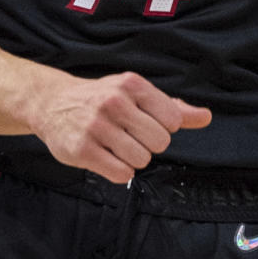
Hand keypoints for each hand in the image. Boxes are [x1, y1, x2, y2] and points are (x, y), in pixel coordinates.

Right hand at [27, 70, 211, 182]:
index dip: (163, 127)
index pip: (173, 120)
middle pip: (160, 142)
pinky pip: (121, 173)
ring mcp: (96, 126)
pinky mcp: (82, 150)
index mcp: (131, 84)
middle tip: (130, 137)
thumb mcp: (136, 94)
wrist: (51, 103)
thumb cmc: (101, 99)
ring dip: (133, 159)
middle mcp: (113, 102)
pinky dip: (119, 171)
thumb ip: (173, 107)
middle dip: (149, 145)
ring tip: (116, 147)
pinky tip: (106, 157)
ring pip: (141, 160)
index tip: (144, 123)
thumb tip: (206, 117)